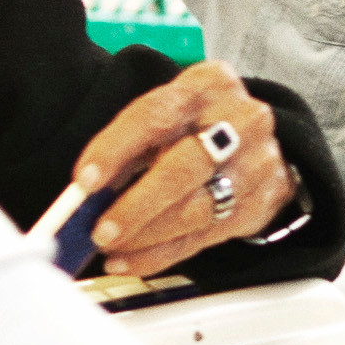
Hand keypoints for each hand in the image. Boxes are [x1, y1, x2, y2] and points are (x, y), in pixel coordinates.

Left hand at [69, 64, 297, 276]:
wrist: (259, 139)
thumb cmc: (200, 125)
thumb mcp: (169, 116)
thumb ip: (132, 148)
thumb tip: (87, 194)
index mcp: (208, 85)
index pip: (156, 115)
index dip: (117, 149)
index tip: (85, 181)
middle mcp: (240, 120)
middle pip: (184, 167)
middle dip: (137, 205)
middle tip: (101, 230)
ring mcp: (256, 163)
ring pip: (197, 209)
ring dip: (146, 236)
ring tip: (111, 247)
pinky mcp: (260, 203)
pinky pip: (204, 237)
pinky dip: (161, 254)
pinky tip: (131, 259)